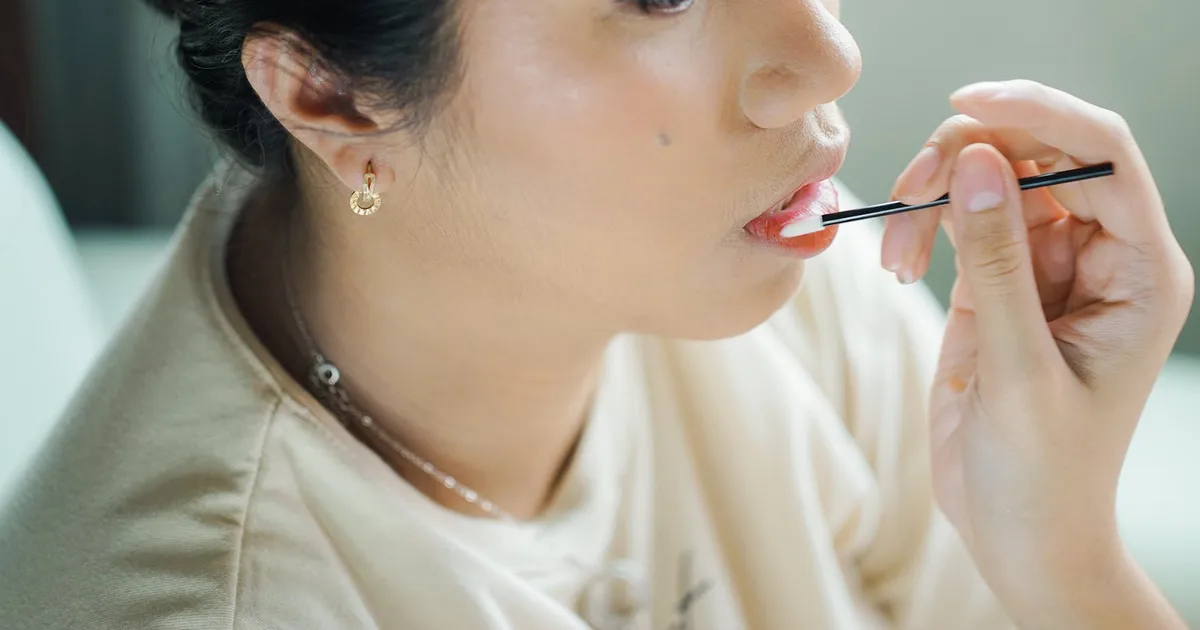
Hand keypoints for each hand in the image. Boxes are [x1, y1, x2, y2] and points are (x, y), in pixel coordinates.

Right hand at [883, 80, 1193, 624]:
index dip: (1041, 115)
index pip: (1104, 157)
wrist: (1018, 532)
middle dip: (968, 157)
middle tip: (909, 193)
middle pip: (1039, 155)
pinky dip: (920, 228)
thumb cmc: (1044, 473)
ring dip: (933, 196)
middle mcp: (1096, 258)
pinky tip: (897, 263)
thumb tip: (978, 163)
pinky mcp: (995, 285)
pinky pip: (958, 221)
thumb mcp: (1019, 371)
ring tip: (896, 251)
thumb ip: (998, 263)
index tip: (967, 104)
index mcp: (1138, 272)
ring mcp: (1042, 269)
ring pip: (990, 181)